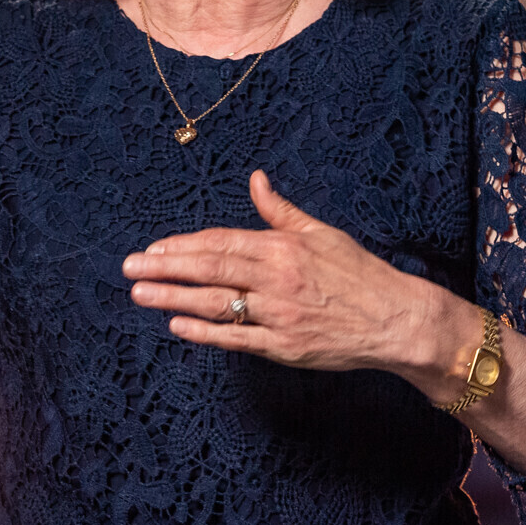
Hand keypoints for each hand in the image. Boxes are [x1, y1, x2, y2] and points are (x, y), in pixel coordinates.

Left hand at [122, 170, 464, 383]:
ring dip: (173, 299)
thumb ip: (280, 210)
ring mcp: (278, 315)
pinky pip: (236, 339)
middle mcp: (276, 278)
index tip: (154, 248)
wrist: (395, 319)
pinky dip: (204, 333)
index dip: (185, 245)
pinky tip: (177, 327)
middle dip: (166, 267)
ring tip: (141, 294)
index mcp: (283, 247)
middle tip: (129, 268)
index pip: (222, 243)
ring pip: (215, 304)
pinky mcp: (283, 346)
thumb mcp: (321, 233)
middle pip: (210, 270)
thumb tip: (255, 178)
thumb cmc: (358, 274)